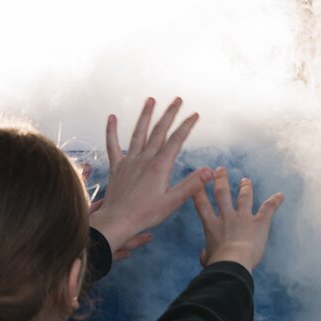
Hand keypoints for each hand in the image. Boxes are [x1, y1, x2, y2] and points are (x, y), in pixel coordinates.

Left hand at [89, 97, 210, 252]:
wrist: (117, 220)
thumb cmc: (145, 214)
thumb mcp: (173, 202)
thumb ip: (191, 185)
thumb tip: (209, 171)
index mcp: (160, 166)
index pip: (176, 140)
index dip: (186, 126)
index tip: (195, 115)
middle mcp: (144, 159)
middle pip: (159, 131)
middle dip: (169, 114)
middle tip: (177, 100)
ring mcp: (129, 161)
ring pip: (138, 133)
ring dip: (145, 116)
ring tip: (150, 100)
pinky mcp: (117, 167)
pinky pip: (113, 145)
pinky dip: (112, 130)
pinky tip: (112, 117)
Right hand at [194, 168, 282, 270]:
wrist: (233, 262)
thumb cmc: (217, 263)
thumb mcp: (206, 258)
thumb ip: (206, 253)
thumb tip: (205, 254)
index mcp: (211, 225)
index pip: (201, 204)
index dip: (198, 191)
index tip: (197, 181)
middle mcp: (226, 217)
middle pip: (222, 194)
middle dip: (221, 180)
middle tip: (220, 170)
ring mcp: (243, 218)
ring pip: (244, 198)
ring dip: (245, 187)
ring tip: (246, 180)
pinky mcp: (259, 223)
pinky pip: (268, 208)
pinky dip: (275, 201)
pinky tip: (280, 195)